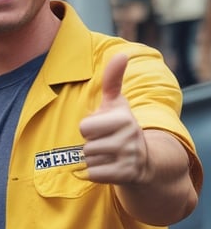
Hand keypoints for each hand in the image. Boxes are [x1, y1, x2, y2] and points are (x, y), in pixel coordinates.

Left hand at [78, 53, 147, 184]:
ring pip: (89, 160)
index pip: (84, 126)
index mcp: (123, 118)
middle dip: (90, 145)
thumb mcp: (117, 104)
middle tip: (105, 143)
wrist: (144, 160)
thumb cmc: (121, 127)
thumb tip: (121, 53)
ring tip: (108, 154)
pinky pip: (93, 174)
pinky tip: (109, 167)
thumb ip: (112, 80)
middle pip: (86, 145)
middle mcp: (129, 138)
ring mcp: (128, 158)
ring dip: (94, 159)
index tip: (103, 128)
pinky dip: (96, 172)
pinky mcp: (124, 175)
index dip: (88, 128)